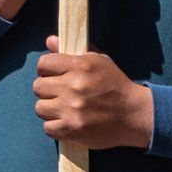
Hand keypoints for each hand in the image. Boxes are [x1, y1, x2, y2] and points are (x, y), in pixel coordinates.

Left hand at [32, 50, 153, 151]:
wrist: (134, 115)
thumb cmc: (116, 86)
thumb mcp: (99, 61)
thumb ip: (72, 50)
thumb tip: (49, 41)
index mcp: (80, 66)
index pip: (43, 64)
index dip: (46, 70)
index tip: (53, 76)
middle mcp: (74, 86)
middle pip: (38, 86)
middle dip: (47, 90)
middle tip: (59, 94)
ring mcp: (72, 109)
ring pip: (40, 108)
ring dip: (49, 109)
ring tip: (63, 109)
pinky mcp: (73, 130)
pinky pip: (47, 128)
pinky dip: (55, 127)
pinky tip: (67, 122)